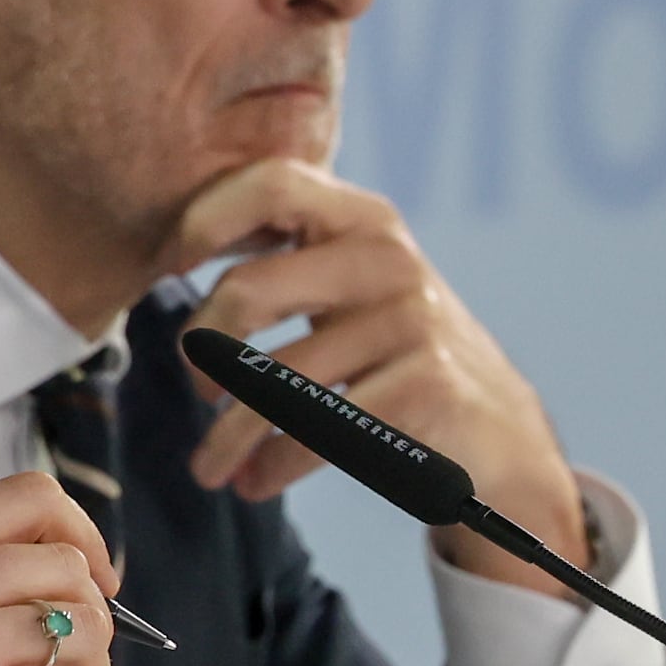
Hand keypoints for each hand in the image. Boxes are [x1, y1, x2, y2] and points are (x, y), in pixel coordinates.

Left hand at [169, 159, 583, 588]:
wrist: (498, 433)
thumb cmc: (392, 356)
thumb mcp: (348, 287)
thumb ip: (283, 253)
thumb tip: (171, 247)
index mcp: (362, 218)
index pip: (270, 182)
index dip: (202, 220)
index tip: (168, 267)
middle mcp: (389, 258)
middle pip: (248, 291)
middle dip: (202, 349)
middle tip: (196, 389)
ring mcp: (413, 319)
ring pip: (276, 382)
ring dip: (228, 437)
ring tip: (209, 468)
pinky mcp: (427, 384)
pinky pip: (317, 431)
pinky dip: (274, 465)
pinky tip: (256, 483)